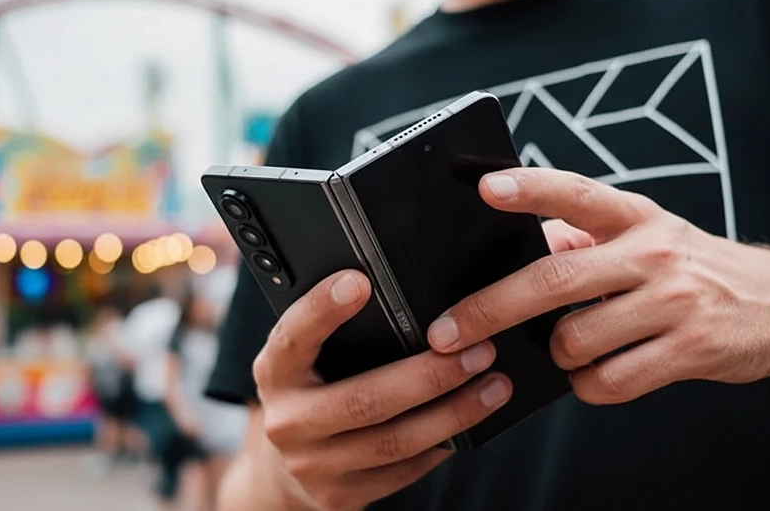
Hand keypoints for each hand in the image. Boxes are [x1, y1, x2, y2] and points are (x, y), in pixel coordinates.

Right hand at [253, 270, 511, 510]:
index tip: (360, 281)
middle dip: (429, 375)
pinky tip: (472, 420)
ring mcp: (313, 465)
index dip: (323, 309)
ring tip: (495, 385)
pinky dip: (443, 444)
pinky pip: (404, 470)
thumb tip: (406, 295)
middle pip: (364, 399)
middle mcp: (287, 422)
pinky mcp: (340, 496)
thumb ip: (339, 332)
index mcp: (274, 372)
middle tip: (478, 349)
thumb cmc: (311, 389)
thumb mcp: (307, 358)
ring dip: (453, 413)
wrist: (285, 466)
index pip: (293, 336)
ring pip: (394, 441)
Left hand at [425, 167, 769, 404]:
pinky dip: (589, 384)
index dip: (528, 189)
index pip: (575, 192)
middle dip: (489, 309)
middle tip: (448, 331)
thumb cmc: (688, 268)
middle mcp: (652, 252)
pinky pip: (608, 380)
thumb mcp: (643, 236)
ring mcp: (673, 302)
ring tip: (570, 347)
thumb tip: (515, 256)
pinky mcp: (690, 350)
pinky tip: (599, 371)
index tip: (483, 187)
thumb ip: (582, 240)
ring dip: (556, 354)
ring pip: (574, 339)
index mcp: (634, 215)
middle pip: (553, 280)